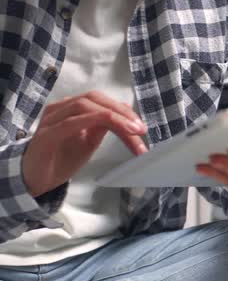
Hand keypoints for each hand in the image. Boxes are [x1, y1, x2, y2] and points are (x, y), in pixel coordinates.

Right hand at [22, 91, 147, 196]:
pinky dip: (93, 121)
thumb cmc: (60, 159)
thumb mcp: (88, 142)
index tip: (141, 128)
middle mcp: (60, 109)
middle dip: (122, 113)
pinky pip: (70, 122)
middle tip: (141, 130)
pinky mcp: (46, 136)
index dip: (123, 111)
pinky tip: (112, 128)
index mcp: (70, 109)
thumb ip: (102, 127)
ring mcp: (51, 120)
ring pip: (85, 106)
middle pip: (94, 99)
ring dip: (113, 117)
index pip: (100, 101)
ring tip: (132, 132)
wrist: (33, 180)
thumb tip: (125, 115)